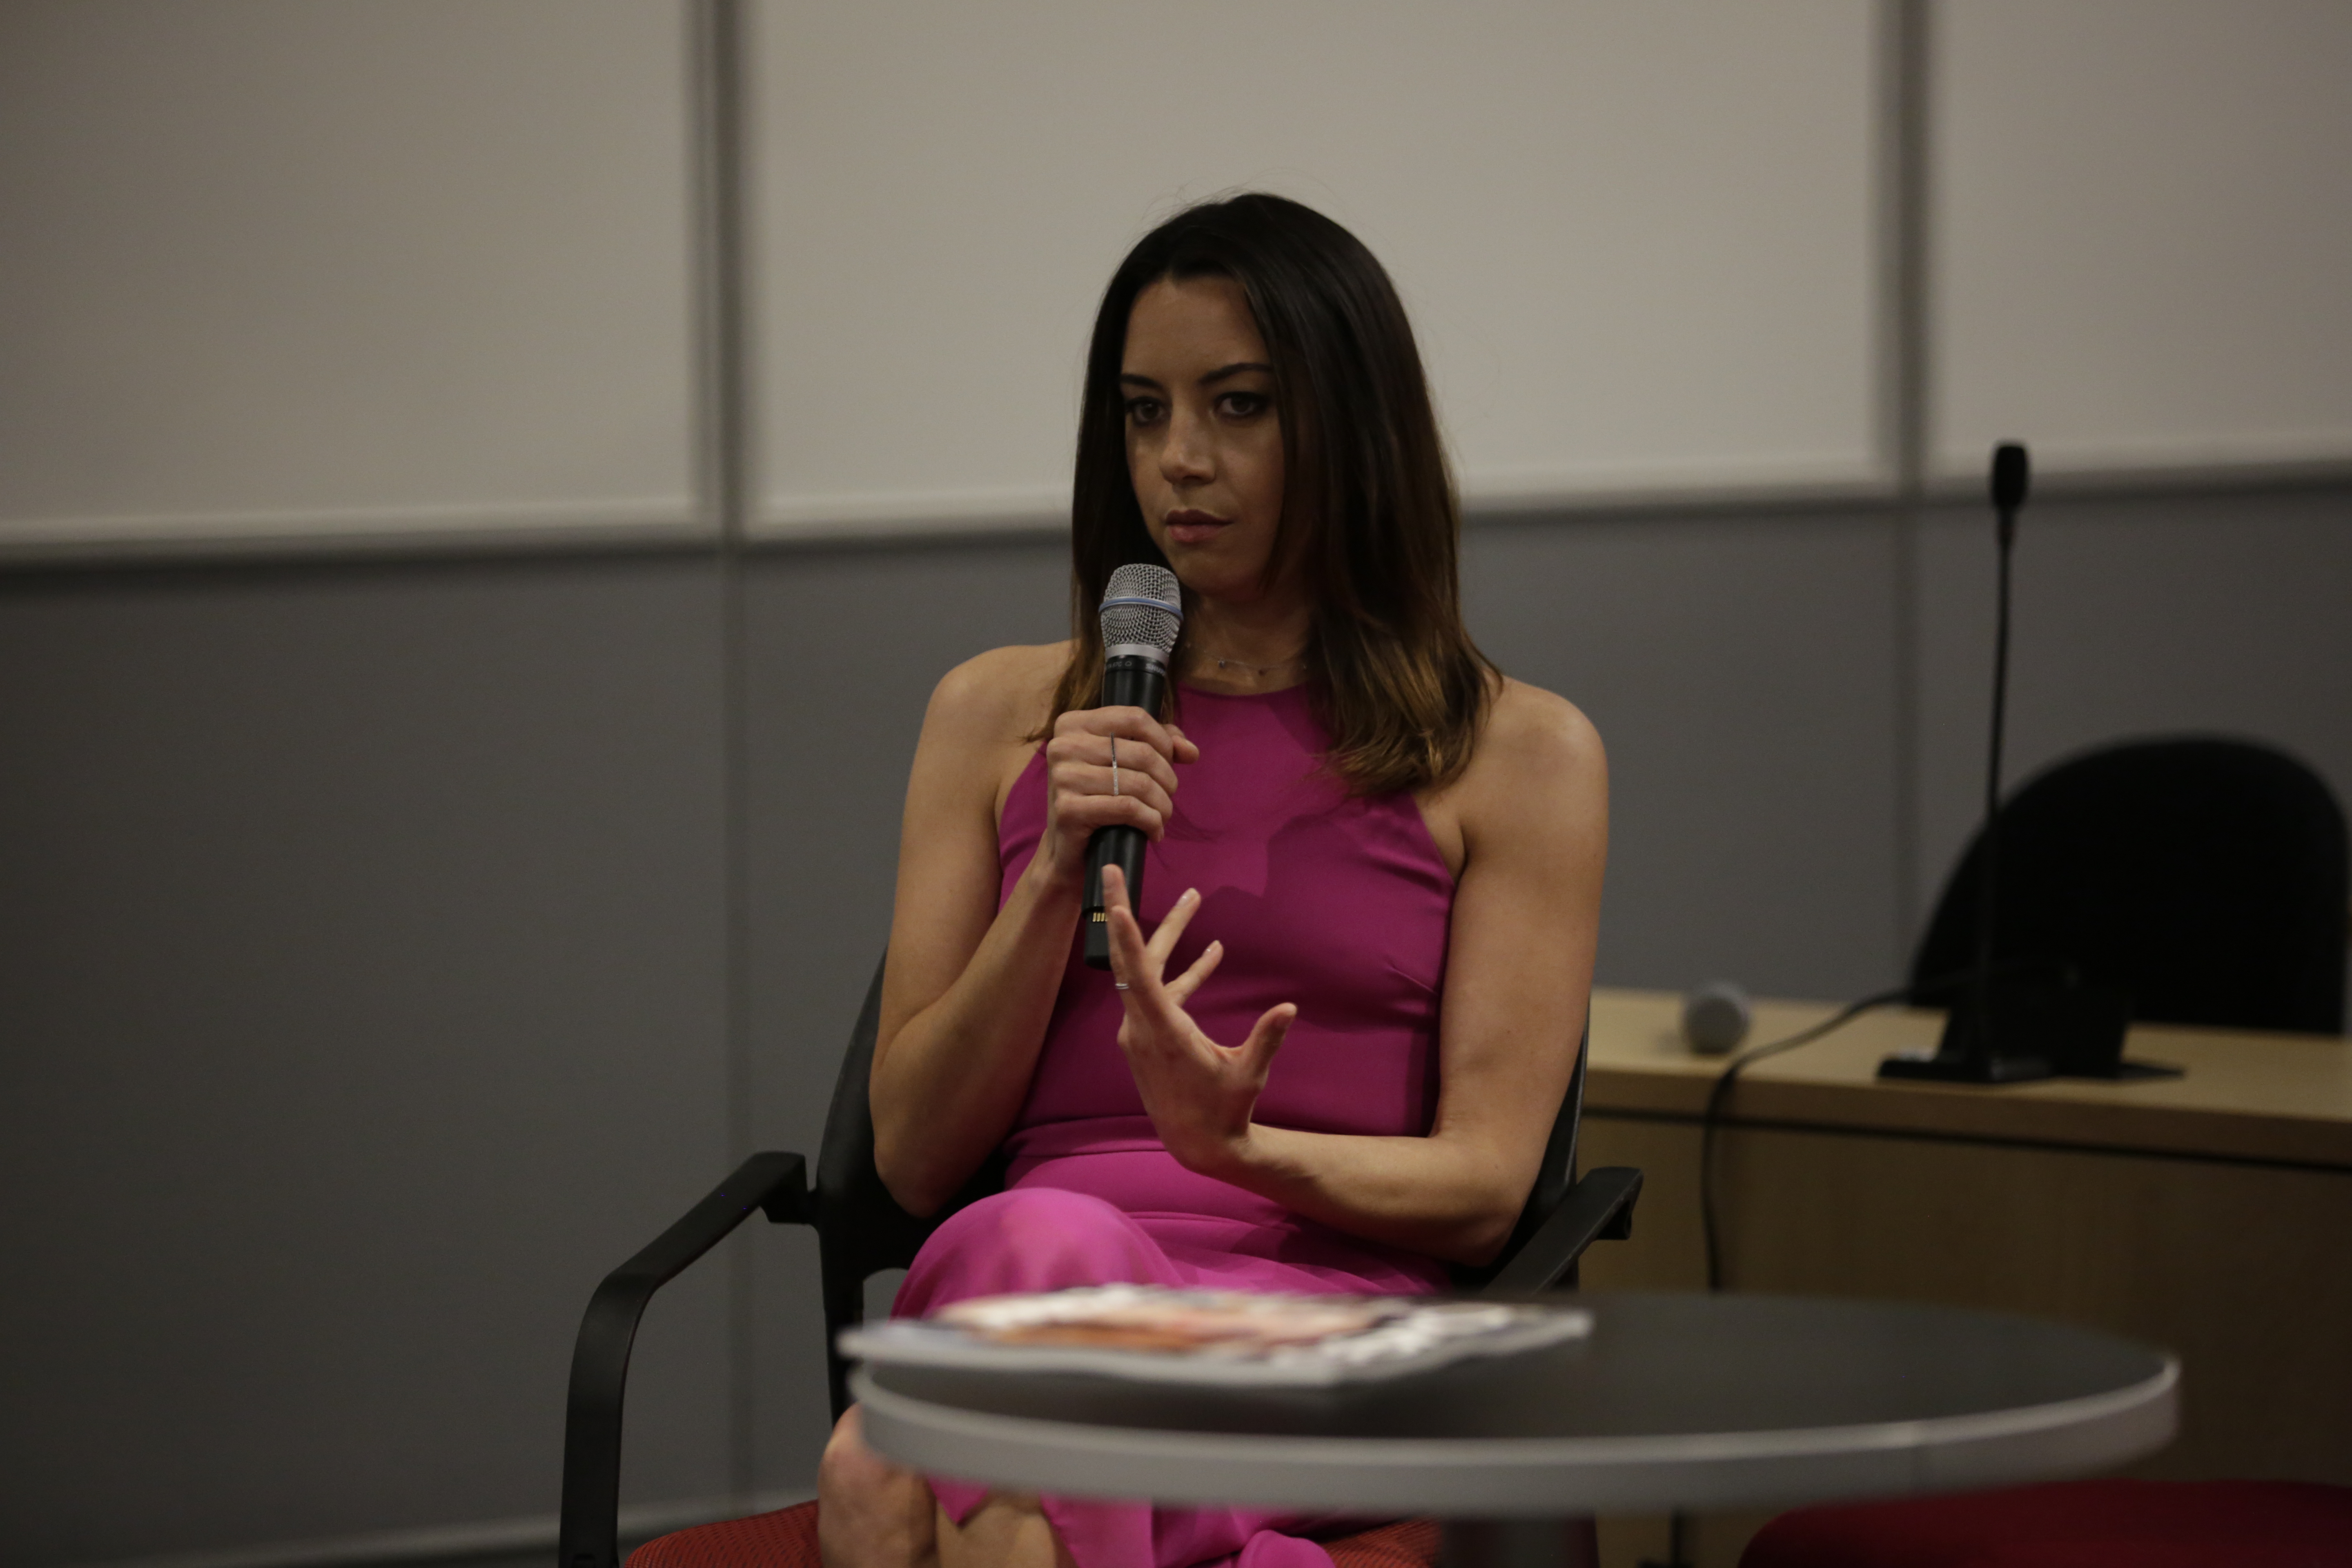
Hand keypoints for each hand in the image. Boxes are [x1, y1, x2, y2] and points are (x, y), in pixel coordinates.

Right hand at [1034, 706, 1196, 887]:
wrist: (1068, 845)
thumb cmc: (1099, 796)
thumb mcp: (1125, 762)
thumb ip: (1158, 745)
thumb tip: (1190, 750)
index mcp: (1073, 724)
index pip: (1135, 718)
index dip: (1163, 741)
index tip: (1170, 763)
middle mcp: (1063, 746)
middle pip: (1142, 753)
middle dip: (1167, 778)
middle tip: (1168, 796)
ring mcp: (1062, 778)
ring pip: (1138, 783)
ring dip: (1162, 804)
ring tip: (1163, 816)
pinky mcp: (1068, 810)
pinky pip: (1127, 808)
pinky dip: (1150, 821)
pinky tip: (1154, 831)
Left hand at [1100, 864, 1294, 1175]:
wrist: (1198, 1144)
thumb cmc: (1224, 1110)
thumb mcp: (1249, 1074)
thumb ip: (1266, 1039)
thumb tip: (1288, 1007)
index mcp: (1162, 1031)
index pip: (1138, 973)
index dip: (1127, 933)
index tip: (1115, 899)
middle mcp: (1141, 1026)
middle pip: (1133, 959)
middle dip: (1127, 912)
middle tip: (1112, 870)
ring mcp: (1139, 1030)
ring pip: (1148, 973)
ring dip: (1172, 937)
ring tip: (1196, 899)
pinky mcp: (1147, 1035)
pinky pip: (1160, 993)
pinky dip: (1184, 973)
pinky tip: (1212, 954)